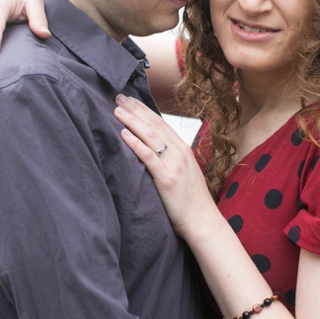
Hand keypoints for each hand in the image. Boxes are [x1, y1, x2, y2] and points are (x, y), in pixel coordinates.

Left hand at [113, 94, 216, 239]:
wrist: (203, 222)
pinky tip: (123, 134)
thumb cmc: (190, 201)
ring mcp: (174, 165)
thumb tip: (153, 150)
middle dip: (135, 109)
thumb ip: (170, 159)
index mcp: (183, 150)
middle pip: (154, 124)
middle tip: (118, 96)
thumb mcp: (184, 173)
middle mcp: (179, 153)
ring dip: (132, 121)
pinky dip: (135, 143)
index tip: (129, 99)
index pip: (160, 123)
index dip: (143, 109)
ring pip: (150, 136)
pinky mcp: (167, 179)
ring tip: (116, 110)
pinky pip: (149, 157)